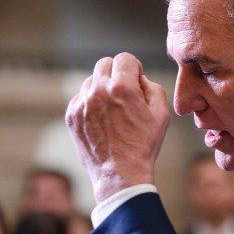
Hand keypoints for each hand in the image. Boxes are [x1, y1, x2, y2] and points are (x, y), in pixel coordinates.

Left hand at [65, 53, 170, 202]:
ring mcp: (82, 103)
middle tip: (124, 93)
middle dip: (117, 74)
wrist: (120, 174)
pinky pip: (81, 98)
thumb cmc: (142, 146)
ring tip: (113, 110)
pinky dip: (90, 103)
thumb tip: (139, 78)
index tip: (135, 81)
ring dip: (102, 88)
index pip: (125, 58)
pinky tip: (102, 121)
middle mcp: (98, 91)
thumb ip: (152, 87)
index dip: (134, 68)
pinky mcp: (71, 116)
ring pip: (91, 81)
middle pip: (105, 64)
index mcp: (122, 87)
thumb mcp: (161, 114)